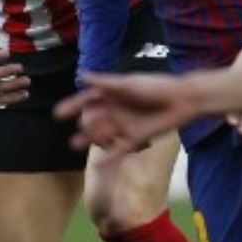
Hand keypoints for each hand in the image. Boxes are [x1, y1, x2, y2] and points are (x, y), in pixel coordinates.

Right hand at [57, 74, 201, 157]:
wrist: (182, 100)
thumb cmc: (157, 87)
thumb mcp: (129, 84)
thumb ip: (106, 83)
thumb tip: (82, 76)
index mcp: (113, 95)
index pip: (87, 101)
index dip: (73, 106)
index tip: (58, 114)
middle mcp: (116, 111)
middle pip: (93, 119)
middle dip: (85, 122)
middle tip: (84, 122)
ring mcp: (124, 126)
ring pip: (102, 135)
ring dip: (89, 139)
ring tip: (75, 144)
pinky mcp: (136, 139)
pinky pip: (119, 151)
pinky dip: (108, 158)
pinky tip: (98, 166)